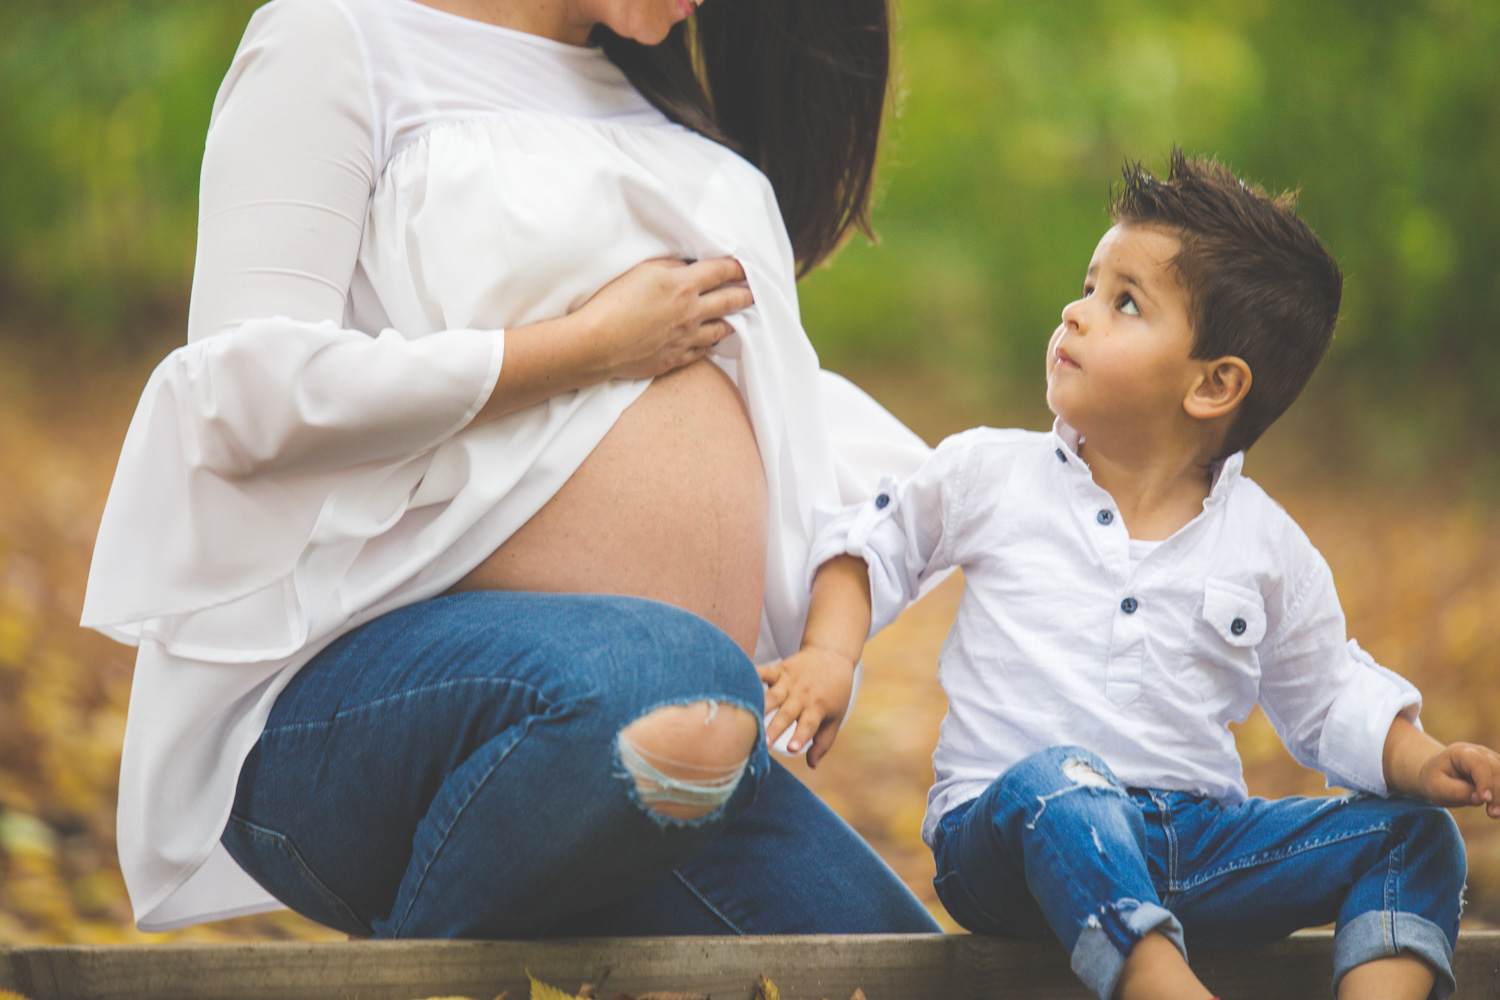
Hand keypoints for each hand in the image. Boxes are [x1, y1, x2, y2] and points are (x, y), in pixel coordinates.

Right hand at [575, 257, 752, 380]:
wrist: (597, 344)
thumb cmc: (612, 302)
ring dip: (733, 320)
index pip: (721, 272)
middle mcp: (691, 312)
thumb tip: (685, 267)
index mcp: (683, 286)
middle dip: (745, 294)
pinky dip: (711, 342)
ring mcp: (686, 338)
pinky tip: (713, 340)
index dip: (737, 268)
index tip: (745, 267)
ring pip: (721, 329)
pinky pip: (703, 350)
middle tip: (753, 292)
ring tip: (739, 317)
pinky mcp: (676, 358)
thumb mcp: (641, 270)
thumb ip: (669, 266)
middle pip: (729, 301)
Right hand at [757, 647, 855, 767]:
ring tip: (748, 719)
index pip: (809, 725)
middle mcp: (803, 695)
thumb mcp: (835, 718)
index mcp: (817, 708)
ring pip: (772, 696)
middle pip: (787, 714)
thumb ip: (822, 743)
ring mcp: (790, 681)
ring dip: (760, 707)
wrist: (832, 656)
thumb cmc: (834, 693)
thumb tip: (812, 766)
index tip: (792, 748)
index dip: (800, 736)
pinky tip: (741, 680)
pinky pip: (765, 672)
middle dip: (774, 728)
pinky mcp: (780, 669)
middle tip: (763, 743)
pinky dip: (753, 675)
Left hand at [1415, 742, 1499, 816]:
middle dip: (1497, 793)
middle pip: (1496, 770)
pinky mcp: (1499, 771)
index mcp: (1460, 752)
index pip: (1478, 763)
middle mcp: (1480, 753)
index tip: (1485, 799)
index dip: (1484, 780)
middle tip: (1492, 813)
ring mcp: (1493, 760)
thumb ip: (1456, 791)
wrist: (1438, 775)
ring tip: (1495, 813)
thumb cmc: (1436, 780)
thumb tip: (1480, 799)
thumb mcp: (1437, 787)